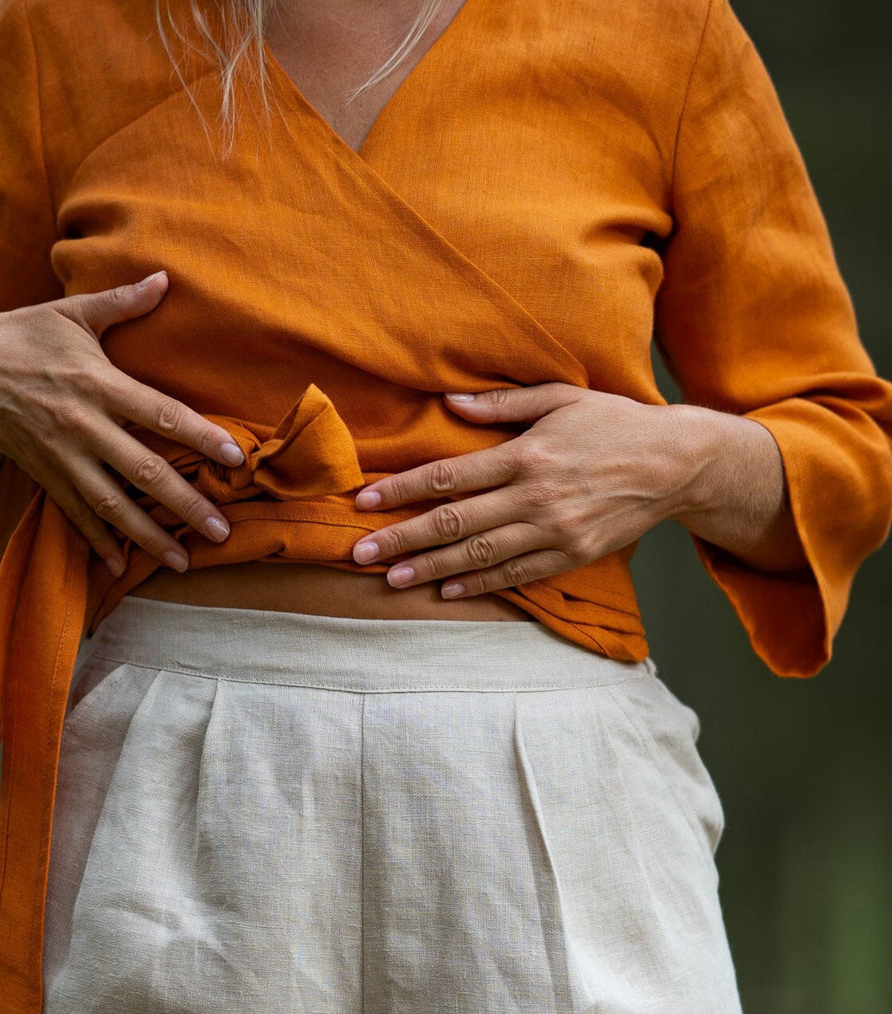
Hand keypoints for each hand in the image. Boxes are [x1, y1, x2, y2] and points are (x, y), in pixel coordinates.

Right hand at [0, 271, 243, 574]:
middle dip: (185, 505)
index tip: (235, 458)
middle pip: (144, 470)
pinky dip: (97, 543)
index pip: (161, 413)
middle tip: (220, 532)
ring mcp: (62, 456)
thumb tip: (165, 278)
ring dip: (148, 537)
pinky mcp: (44, 475)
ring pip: (112, 504)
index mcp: (99, 382)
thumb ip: (122, 302)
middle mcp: (83, 425)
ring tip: (181, 564)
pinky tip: (120, 568)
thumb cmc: (26, 335)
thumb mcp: (72, 313)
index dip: (200, 436)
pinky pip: (75, 515)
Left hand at [350, 384, 732, 596]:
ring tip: (392, 581)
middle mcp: (535, 497)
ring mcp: (553, 531)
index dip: (402, 491)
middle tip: (360, 554)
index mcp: (526, 454)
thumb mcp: (561, 398)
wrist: (676, 464)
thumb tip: (450, 403)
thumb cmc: (615, 423)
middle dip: (402, 540)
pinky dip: (479, 585)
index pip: (449, 477)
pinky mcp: (571, 555)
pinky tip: (446, 592)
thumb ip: (502, 403)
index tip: (365, 504)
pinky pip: (516, 574)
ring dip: (431, 569)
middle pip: (453, 522)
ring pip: (478, 555)